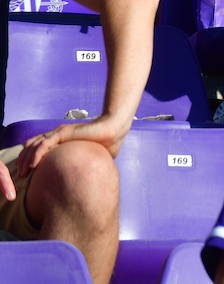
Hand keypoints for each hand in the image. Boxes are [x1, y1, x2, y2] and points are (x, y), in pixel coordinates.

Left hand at [15, 114, 131, 180]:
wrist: (115, 130)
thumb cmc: (106, 143)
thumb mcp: (90, 156)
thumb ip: (83, 164)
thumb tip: (85, 181)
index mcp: (62, 138)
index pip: (37, 146)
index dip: (29, 159)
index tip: (26, 174)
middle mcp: (57, 134)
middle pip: (30, 146)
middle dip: (22, 161)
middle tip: (20, 176)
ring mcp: (59, 132)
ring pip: (34, 145)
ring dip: (25, 160)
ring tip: (22, 174)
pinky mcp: (63, 133)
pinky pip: (44, 144)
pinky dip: (36, 154)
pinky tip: (33, 166)